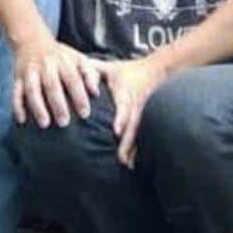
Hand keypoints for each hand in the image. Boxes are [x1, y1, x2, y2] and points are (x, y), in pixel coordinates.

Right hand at [12, 34, 100, 128]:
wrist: (32, 40)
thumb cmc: (60, 55)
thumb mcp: (77, 58)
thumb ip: (89, 73)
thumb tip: (96, 93)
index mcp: (63, 61)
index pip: (72, 79)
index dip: (79, 96)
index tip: (85, 114)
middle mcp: (46, 65)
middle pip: (51, 85)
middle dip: (57, 104)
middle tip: (64, 122)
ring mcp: (30, 71)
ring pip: (32, 89)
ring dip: (38, 107)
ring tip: (45, 123)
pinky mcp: (18, 77)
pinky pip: (16, 92)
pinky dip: (18, 106)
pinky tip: (22, 120)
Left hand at [94, 54, 169, 168]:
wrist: (157, 72)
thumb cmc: (129, 71)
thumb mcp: (110, 67)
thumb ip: (92, 70)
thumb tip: (75, 74)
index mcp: (125, 92)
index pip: (123, 106)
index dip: (121, 118)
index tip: (116, 131)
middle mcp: (135, 105)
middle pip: (133, 126)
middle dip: (127, 142)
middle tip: (121, 159)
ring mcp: (143, 114)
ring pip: (139, 133)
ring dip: (134, 149)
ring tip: (127, 165)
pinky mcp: (147, 120)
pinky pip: (143, 136)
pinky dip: (139, 149)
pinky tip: (134, 163)